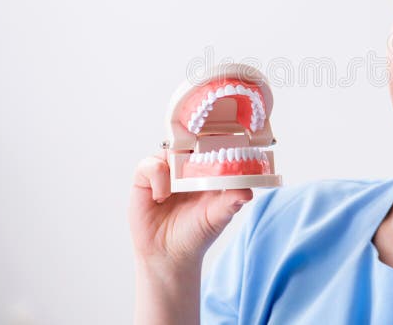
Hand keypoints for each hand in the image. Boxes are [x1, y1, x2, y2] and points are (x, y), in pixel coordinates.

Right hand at [128, 148, 252, 267]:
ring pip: (169, 150)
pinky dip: (157, 176)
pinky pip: (149, 165)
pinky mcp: (145, 180)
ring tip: (177, 186)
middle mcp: (186, 167)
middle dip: (194, 140)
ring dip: (174, 161)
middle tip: (198, 148)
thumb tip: (248, 191)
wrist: (168, 256)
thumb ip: (231, 202)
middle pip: (189, 141)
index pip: (212, 146)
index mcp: (208, 171)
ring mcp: (166, 171)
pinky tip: (161, 196)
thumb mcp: (217, 217)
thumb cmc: (196, 234)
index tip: (222, 136)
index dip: (216, 139)